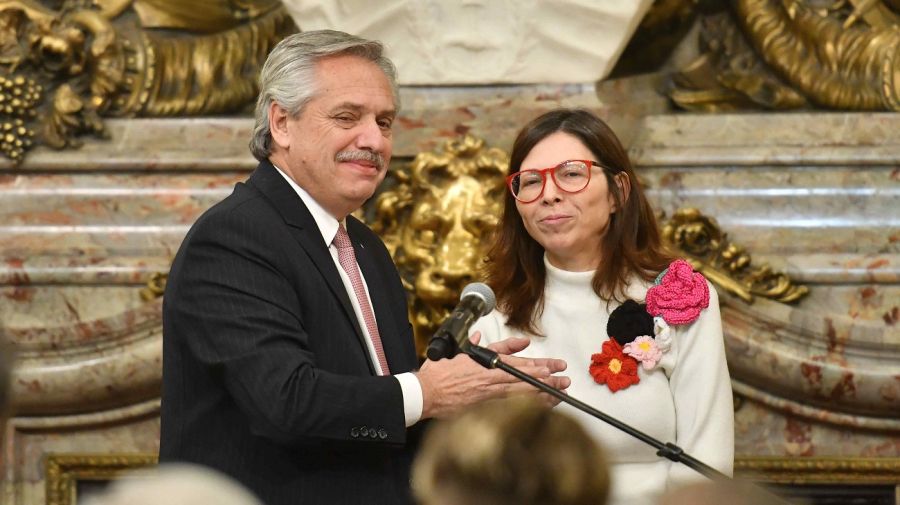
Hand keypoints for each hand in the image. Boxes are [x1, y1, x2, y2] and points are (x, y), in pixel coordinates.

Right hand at [415, 333, 569, 418]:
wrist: (424, 394)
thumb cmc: (439, 374)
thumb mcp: (459, 353)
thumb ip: (479, 346)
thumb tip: (488, 338)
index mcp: (485, 364)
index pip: (516, 362)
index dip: (537, 364)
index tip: (552, 365)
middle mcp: (489, 378)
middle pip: (524, 377)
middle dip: (546, 378)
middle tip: (564, 378)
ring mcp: (488, 394)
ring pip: (520, 393)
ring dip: (542, 392)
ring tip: (560, 393)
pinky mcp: (484, 407)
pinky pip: (510, 407)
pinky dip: (527, 406)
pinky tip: (540, 408)